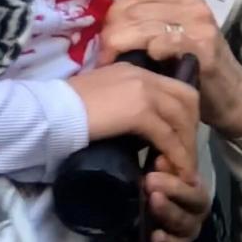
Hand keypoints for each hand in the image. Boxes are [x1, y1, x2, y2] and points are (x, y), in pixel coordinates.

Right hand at [67, 60, 199, 177]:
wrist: (50, 111)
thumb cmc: (66, 109)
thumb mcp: (101, 98)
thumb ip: (121, 104)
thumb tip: (135, 129)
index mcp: (134, 70)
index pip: (175, 87)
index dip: (184, 113)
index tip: (181, 138)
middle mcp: (143, 75)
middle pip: (187, 100)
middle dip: (191, 129)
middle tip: (186, 156)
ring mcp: (142, 91)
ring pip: (181, 119)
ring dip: (186, 147)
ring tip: (184, 171)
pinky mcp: (138, 112)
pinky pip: (168, 136)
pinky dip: (176, 156)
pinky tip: (174, 172)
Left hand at [99, 0, 241, 139]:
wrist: (234, 98)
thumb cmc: (197, 70)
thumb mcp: (171, 40)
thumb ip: (147, 26)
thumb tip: (108, 27)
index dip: (114, 16)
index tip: (105, 42)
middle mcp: (192, 5)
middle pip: (134, 10)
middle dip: (112, 34)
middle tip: (104, 58)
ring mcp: (199, 23)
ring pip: (142, 25)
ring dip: (121, 47)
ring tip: (112, 66)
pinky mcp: (203, 46)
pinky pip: (163, 42)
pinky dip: (146, 53)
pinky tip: (139, 68)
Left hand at [139, 155, 210, 241]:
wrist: (143, 237)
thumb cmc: (152, 197)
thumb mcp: (154, 178)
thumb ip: (159, 167)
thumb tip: (161, 156)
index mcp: (193, 187)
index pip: (193, 177)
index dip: (177, 169)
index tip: (158, 160)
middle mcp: (196, 210)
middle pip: (196, 199)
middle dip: (175, 188)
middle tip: (151, 180)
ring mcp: (188, 231)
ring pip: (185, 222)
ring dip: (169, 210)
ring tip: (152, 200)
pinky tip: (156, 236)